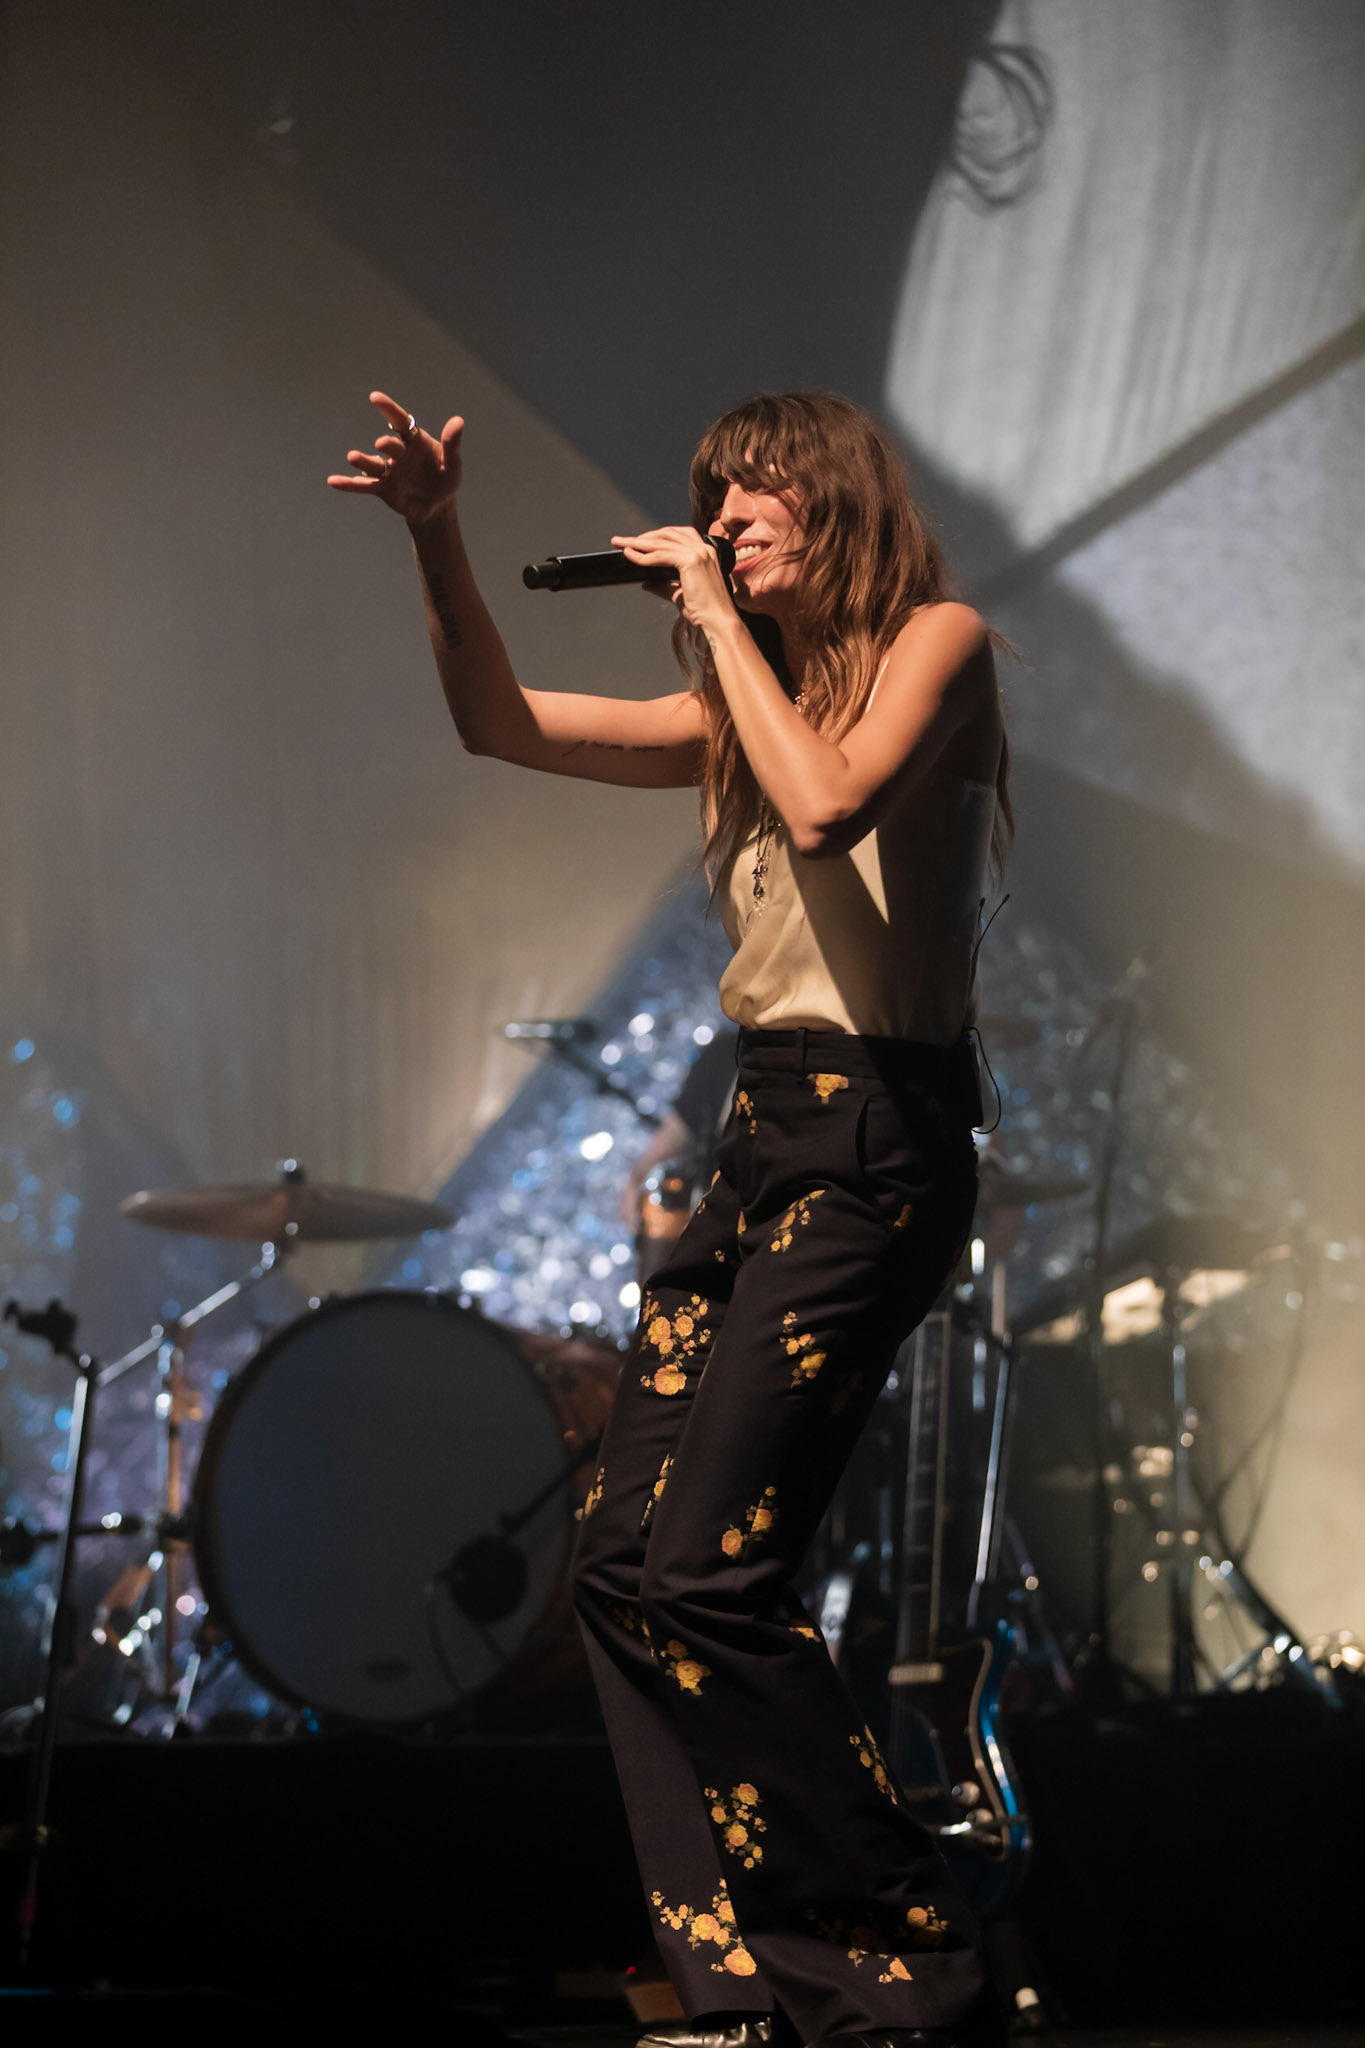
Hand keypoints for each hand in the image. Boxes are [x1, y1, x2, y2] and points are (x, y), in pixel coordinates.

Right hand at [327, 391, 462, 525]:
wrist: (436, 506)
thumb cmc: (445, 480)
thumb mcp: (452, 464)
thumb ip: (452, 444)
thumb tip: (458, 421)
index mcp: (414, 441)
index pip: (401, 422)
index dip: (389, 409)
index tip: (375, 397)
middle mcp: (398, 453)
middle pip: (390, 446)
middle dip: (387, 445)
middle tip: (382, 444)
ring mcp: (388, 471)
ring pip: (374, 465)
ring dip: (363, 461)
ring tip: (352, 457)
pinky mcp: (382, 489)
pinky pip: (364, 486)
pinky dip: (349, 484)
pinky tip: (332, 481)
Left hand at [611, 524, 737, 636]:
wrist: (718, 621)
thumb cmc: (705, 611)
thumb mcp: (680, 595)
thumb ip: (664, 586)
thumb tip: (646, 583)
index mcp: (705, 552)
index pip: (677, 535)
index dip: (656, 536)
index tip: (638, 541)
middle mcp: (703, 548)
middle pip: (667, 534)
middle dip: (642, 536)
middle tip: (622, 540)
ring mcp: (698, 553)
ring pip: (661, 542)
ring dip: (638, 542)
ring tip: (621, 544)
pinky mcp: (691, 561)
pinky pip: (660, 555)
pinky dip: (643, 556)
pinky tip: (630, 556)